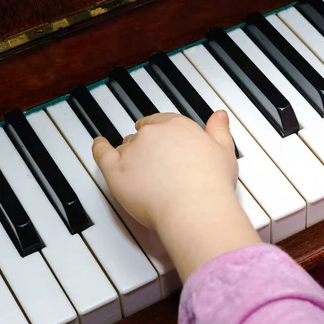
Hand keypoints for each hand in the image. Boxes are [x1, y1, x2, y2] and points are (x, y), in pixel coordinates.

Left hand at [92, 111, 237, 229]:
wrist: (195, 207)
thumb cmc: (211, 183)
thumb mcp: (224, 151)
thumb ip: (219, 130)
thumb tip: (219, 116)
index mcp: (178, 126)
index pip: (163, 121)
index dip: (164, 132)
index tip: (166, 139)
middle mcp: (153, 134)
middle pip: (144, 134)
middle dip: (148, 144)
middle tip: (155, 159)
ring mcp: (132, 152)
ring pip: (126, 147)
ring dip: (130, 153)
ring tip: (137, 166)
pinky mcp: (116, 171)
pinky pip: (102, 154)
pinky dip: (99, 147)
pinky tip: (99, 144)